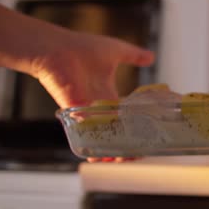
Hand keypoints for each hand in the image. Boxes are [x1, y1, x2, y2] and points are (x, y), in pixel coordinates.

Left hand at [29, 30, 154, 163]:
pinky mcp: (75, 114)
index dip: (135, 128)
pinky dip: (93, 147)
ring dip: (111, 151)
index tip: (148, 136)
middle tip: (137, 155)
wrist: (56, 48)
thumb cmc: (83, 48)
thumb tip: (151, 56)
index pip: (124, 118)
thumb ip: (134, 55)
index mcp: (108, 96)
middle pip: (114, 133)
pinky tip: (104, 157)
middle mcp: (97, 108)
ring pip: (101, 139)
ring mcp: (86, 113)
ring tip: (124, 160)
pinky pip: (85, 136)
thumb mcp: (116, 51)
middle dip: (126, 145)